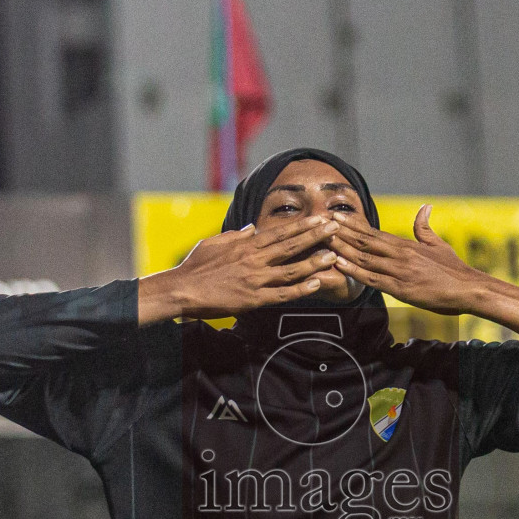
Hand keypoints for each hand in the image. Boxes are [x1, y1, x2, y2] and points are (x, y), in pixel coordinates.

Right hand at [139, 215, 343, 322]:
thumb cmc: (196, 266)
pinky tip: (316, 285)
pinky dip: (300, 290)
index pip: (280, 232)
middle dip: (315, 236)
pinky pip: (282, 294)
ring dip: (314, 262)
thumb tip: (253, 227)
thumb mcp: (215, 242)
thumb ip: (237, 235)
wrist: (182, 289)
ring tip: (334, 255)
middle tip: (336, 228)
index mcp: (246, 245)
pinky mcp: (253, 299)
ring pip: (291, 270)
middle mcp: (254, 259)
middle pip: (291, 246)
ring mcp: (256, 279)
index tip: (319, 219)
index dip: (302, 226)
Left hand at [328, 207, 491, 315]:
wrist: (469, 289)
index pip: (374, 232)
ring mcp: (399, 271)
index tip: (336, 216)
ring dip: (341, 247)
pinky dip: (354, 271)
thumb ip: (425, 227)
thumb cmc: (455, 270)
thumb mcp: (438, 245)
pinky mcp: (401, 289)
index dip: (352, 225)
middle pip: (364, 241)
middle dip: (340, 231)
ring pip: (364, 257)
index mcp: (407, 245)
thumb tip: (425, 207)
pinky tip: (339, 263)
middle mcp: (400, 255)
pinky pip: (372, 279)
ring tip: (323, 238)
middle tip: (320, 222)